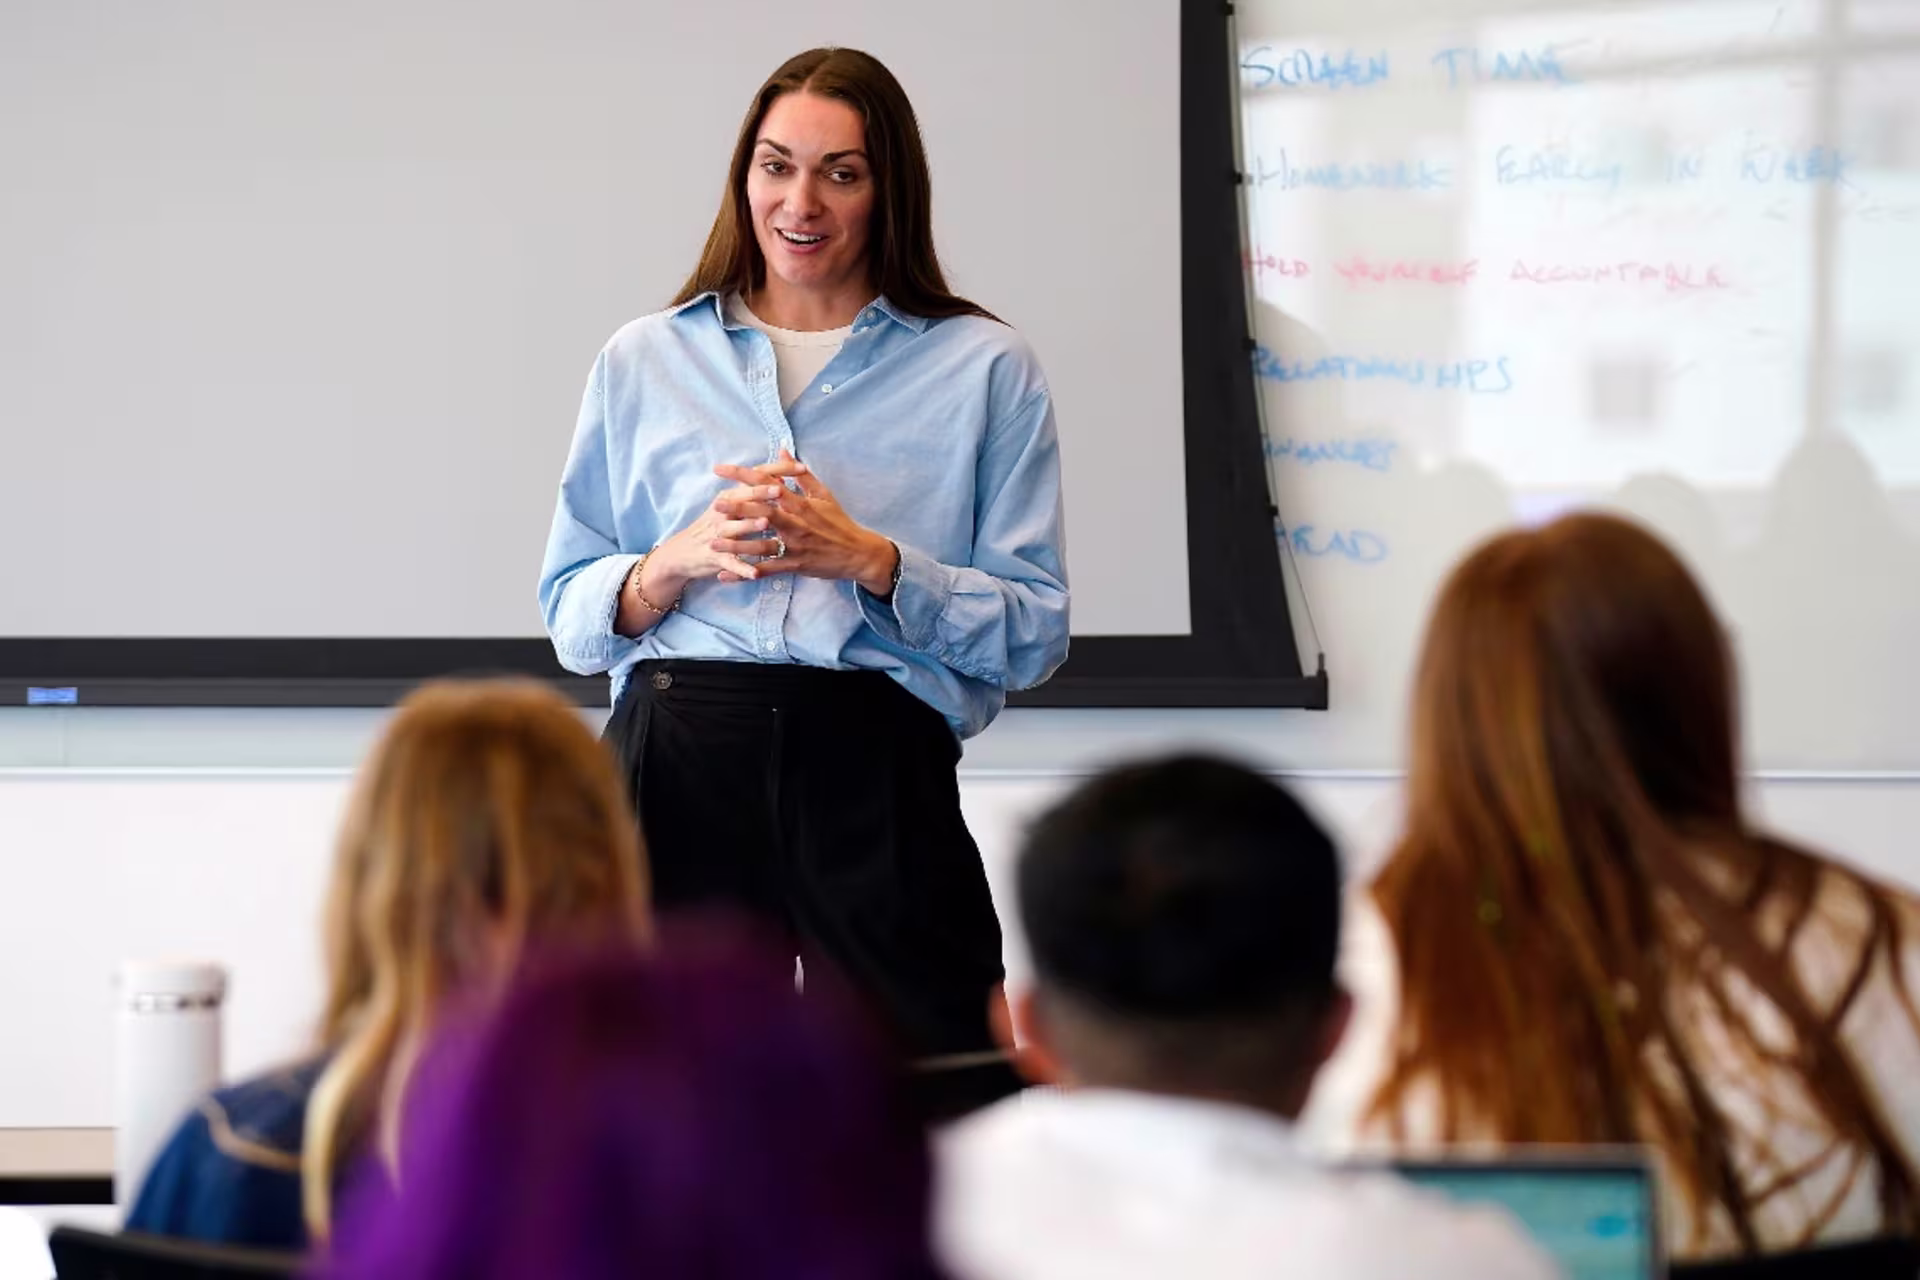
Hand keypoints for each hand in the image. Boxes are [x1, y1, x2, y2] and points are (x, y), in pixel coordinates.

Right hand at [648, 469, 801, 593]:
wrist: (682, 553)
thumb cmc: (715, 525)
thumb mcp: (731, 504)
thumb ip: (756, 491)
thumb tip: (780, 477)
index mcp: (731, 496)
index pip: (756, 476)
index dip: (778, 471)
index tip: (802, 467)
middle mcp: (723, 511)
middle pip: (744, 499)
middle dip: (762, 493)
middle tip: (781, 490)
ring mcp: (718, 535)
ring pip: (735, 529)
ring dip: (749, 526)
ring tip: (765, 524)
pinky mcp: (716, 557)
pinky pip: (731, 563)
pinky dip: (743, 568)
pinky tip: (756, 573)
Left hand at [713, 451, 896, 593]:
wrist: (858, 554)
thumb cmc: (839, 522)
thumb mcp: (823, 494)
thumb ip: (800, 473)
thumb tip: (782, 449)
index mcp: (801, 504)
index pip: (769, 484)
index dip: (744, 475)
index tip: (721, 469)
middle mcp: (796, 524)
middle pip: (763, 513)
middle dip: (739, 508)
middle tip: (716, 504)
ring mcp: (795, 547)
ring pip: (761, 545)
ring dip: (736, 545)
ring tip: (713, 542)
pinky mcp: (794, 566)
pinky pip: (766, 571)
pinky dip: (745, 574)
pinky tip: (725, 575)